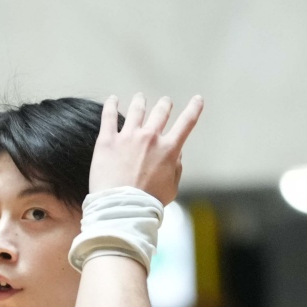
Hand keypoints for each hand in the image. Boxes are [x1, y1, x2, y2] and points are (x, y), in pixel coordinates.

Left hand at [86, 93, 204, 201]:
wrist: (122, 208)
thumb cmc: (149, 203)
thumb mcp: (172, 188)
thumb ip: (176, 168)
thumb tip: (176, 154)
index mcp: (169, 149)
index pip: (187, 123)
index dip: (194, 108)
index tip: (198, 99)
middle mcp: (150, 138)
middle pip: (161, 112)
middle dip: (165, 105)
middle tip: (165, 102)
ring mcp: (128, 137)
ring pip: (137, 109)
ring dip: (141, 101)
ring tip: (140, 97)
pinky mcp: (108, 141)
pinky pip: (109, 116)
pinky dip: (111, 105)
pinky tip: (112, 100)